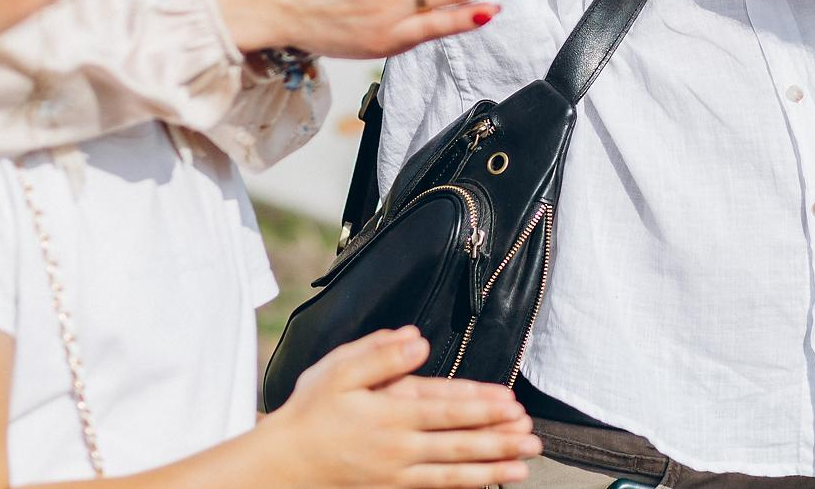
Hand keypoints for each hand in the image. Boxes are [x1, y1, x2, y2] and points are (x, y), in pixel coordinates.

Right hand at [260, 327, 538, 485]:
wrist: (281, 465)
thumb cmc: (309, 414)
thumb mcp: (337, 372)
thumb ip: (378, 354)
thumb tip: (416, 340)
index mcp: (390, 413)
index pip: (446, 407)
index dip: (482, 406)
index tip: (512, 404)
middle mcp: (399, 446)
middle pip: (458, 443)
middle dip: (499, 440)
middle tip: (533, 438)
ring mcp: (396, 474)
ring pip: (452, 472)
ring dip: (490, 469)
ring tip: (523, 468)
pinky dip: (463, 487)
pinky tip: (485, 484)